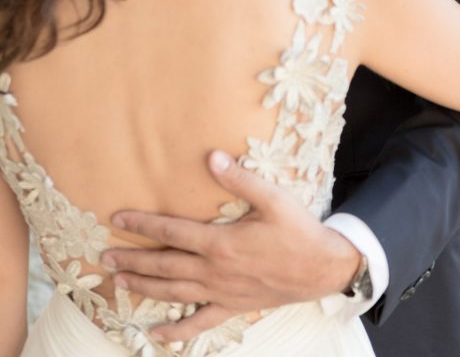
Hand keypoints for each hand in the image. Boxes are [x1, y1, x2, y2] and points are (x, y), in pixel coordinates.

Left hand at [102, 151, 359, 344]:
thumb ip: (240, 179)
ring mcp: (221, 292)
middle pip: (165, 265)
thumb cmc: (297, 229)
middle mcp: (215, 271)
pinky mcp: (232, 307)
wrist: (321, 268)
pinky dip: (177, 332)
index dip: (143, 223)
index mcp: (220, 243)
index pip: (172, 231)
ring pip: (174, 292)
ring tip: (119, 281)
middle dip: (133, 258)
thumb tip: (211, 157)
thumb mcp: (272, 198)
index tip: (117, 218)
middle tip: (105, 255)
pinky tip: (157, 335)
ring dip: (145, 287)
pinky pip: (200, 323)